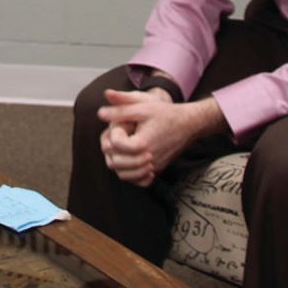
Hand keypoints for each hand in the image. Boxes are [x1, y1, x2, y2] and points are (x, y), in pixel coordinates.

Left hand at [97, 89, 225, 187]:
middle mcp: (148, 159)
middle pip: (115, 163)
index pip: (115, 145)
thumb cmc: (165, 114)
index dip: (113, 133)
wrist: (188, 124)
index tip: (122, 125)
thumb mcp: (142, 106)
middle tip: (117, 137)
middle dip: (111, 149)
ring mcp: (153, 167)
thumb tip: (100, 113)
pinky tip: (129, 159)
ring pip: (124, 175)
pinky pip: (137, 180)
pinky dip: (130, 174)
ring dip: (118, 163)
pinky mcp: (157, 170)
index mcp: (142, 143)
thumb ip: (120, 110)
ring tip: (120, 148)